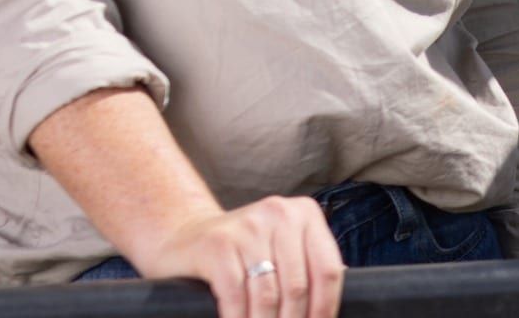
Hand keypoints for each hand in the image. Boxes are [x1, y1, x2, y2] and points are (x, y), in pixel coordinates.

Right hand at [132, 195, 343, 317]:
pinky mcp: (217, 244)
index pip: (328, 270)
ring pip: (269, 297)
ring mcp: (246, 226)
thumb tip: (331, 316)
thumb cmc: (245, 256)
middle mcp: (277, 212)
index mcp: (303, 214)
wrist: (187, 238)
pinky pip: (236, 297)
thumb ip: (309, 273)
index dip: (325, 311)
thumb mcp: (282, 253)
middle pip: (298, 288)